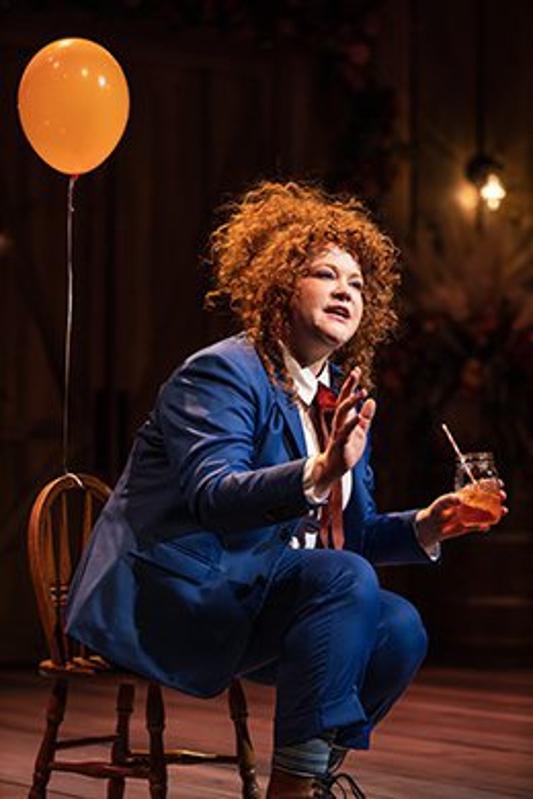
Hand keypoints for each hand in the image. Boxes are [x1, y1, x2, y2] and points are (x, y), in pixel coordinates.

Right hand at [311, 367, 374, 494]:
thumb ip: (365, 417)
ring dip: (350, 402)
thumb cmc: (346, 450)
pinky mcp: (340, 443)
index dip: (351, 384)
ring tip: (361, 392)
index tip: (356, 370)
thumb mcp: (360, 432)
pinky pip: (345, 431)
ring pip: (342, 413)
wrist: (333, 468)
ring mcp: (339, 432)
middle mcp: (339, 422)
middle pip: (342, 400)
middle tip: (355, 372)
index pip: (346, 397)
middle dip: (348, 386)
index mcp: (345, 418)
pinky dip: (351, 423)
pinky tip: (358, 417)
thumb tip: (371, 401)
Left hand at [415, 486, 507, 549]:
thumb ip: (449, 499)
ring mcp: (471, 516)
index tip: (498, 483)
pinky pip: (479, 527)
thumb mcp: (441, 502)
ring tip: (504, 511)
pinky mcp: (468, 527)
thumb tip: (459, 500)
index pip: (479, 488)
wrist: (432, 526)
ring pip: (487, 513)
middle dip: (497, 497)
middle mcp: (470, 505)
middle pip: (487, 500)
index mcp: (465, 496)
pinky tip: (486, 527)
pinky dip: (483, 527)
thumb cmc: (437, 509)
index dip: (490, 485)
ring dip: (497, 512)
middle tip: (503, 496)